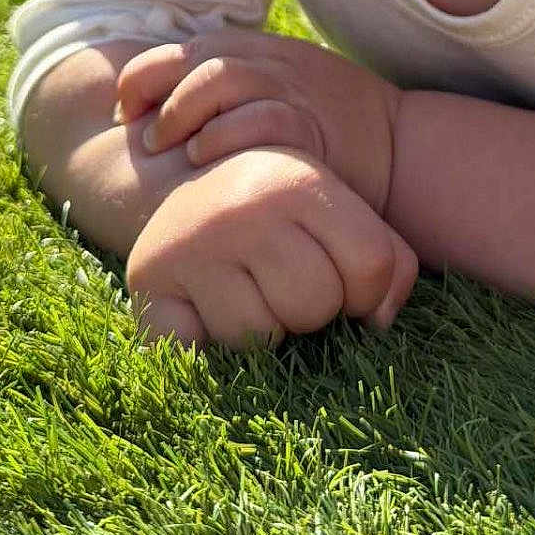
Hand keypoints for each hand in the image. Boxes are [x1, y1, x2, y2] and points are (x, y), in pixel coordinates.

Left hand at [116, 29, 402, 217]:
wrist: (400, 149)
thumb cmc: (332, 124)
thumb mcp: (281, 87)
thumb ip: (233, 87)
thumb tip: (161, 110)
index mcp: (256, 52)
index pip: (183, 49)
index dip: (144, 76)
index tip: (127, 112)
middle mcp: (270, 63)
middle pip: (195, 60)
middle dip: (157, 93)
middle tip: (143, 134)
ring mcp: (292, 90)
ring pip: (220, 80)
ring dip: (182, 112)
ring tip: (169, 147)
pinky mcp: (311, 126)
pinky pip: (259, 119)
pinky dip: (224, 133)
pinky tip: (204, 156)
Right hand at [125, 146, 419, 349]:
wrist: (186, 186)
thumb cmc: (279, 213)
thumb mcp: (338, 212)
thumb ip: (387, 261)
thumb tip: (377, 323)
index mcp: (299, 182)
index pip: (371, 267)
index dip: (365, 291)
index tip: (339, 277)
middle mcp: (242, 207)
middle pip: (315, 305)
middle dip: (311, 310)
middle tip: (283, 283)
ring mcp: (189, 246)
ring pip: (257, 338)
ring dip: (259, 332)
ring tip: (244, 292)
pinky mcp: (147, 282)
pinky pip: (192, 352)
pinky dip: (199, 350)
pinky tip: (201, 317)